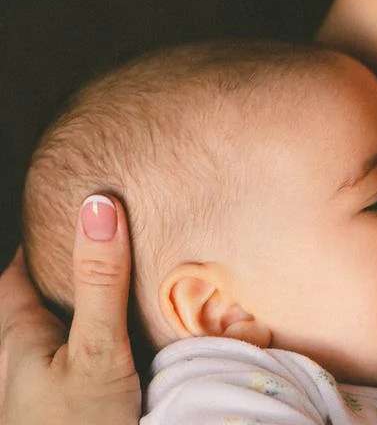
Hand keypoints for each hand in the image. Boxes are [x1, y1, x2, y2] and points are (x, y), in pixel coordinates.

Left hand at [0, 194, 141, 423]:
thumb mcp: (95, 349)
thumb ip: (99, 281)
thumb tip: (98, 205)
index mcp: (18, 339)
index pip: (14, 279)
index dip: (36, 246)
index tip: (66, 215)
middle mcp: (23, 363)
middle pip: (33, 307)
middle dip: (61, 278)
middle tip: (99, 247)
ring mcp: (45, 391)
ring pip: (57, 337)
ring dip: (81, 312)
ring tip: (116, 289)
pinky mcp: (74, 409)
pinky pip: (80, 363)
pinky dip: (100, 343)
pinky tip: (128, 345)